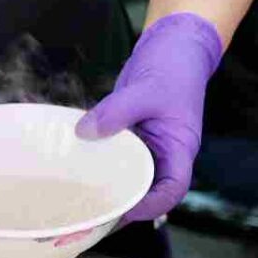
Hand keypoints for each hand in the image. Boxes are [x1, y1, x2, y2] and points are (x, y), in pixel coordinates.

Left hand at [78, 13, 225, 223]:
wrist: (175, 44)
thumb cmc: (174, 67)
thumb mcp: (145, 89)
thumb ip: (117, 112)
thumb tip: (84, 132)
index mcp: (180, 148)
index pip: (173, 189)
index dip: (152, 205)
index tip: (124, 210)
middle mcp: (165, 152)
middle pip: (149, 190)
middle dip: (124, 205)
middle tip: (91, 213)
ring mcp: (148, 144)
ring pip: (130, 174)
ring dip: (109, 186)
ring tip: (80, 199)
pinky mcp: (132, 134)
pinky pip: (117, 154)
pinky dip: (101, 162)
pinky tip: (77, 167)